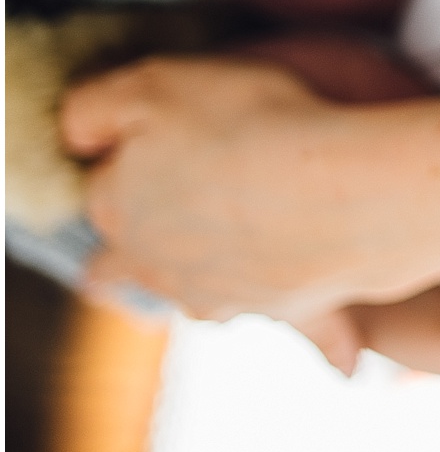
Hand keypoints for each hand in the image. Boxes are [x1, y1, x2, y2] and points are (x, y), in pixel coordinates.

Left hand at [62, 54, 439, 321]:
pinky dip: (332, 346)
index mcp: (122, 212)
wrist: (340, 188)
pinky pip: (318, 334)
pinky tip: (347, 364)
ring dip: (216, 290)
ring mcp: (229, 296)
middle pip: (130, 270)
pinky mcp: (295, 309)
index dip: (126, 162)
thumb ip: (96, 110)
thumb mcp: (150, 87)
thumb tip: (79, 136)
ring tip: (247, 262)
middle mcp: (164, 268)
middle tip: (169, 229)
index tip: (157, 140)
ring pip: (206, 302)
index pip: (102, 192)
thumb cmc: (248, 126)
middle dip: (137, 255)